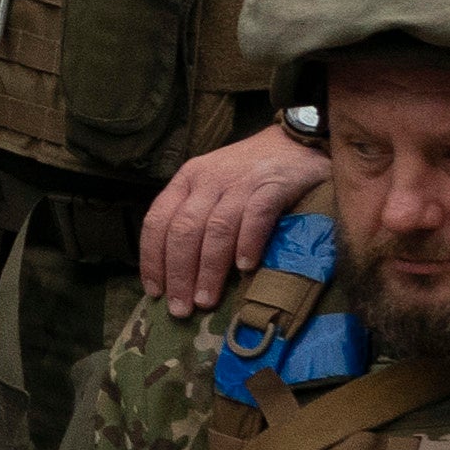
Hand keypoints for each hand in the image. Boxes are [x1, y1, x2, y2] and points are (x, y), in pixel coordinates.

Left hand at [143, 123, 328, 317]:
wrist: (296, 140)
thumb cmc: (250, 172)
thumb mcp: (212, 187)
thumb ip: (196, 218)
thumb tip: (179, 273)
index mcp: (187, 180)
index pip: (158, 221)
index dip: (153, 258)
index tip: (155, 291)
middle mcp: (209, 179)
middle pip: (184, 229)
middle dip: (179, 273)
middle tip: (181, 308)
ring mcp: (241, 181)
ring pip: (216, 228)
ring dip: (209, 269)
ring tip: (206, 300)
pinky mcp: (273, 185)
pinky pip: (255, 217)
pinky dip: (247, 243)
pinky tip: (245, 269)